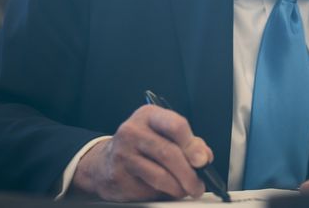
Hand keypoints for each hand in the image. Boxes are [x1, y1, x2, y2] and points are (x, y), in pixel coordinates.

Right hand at [71, 104, 213, 200]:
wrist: (104, 162)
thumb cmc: (141, 146)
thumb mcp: (163, 134)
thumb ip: (187, 142)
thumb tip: (204, 156)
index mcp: (149, 115)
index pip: (175, 125)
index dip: (192, 145)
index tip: (202, 160)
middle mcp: (133, 131)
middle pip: (169, 153)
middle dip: (189, 173)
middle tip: (198, 184)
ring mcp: (123, 154)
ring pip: (160, 176)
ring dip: (178, 188)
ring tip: (186, 190)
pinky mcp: (118, 176)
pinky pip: (148, 189)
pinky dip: (162, 193)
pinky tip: (166, 190)